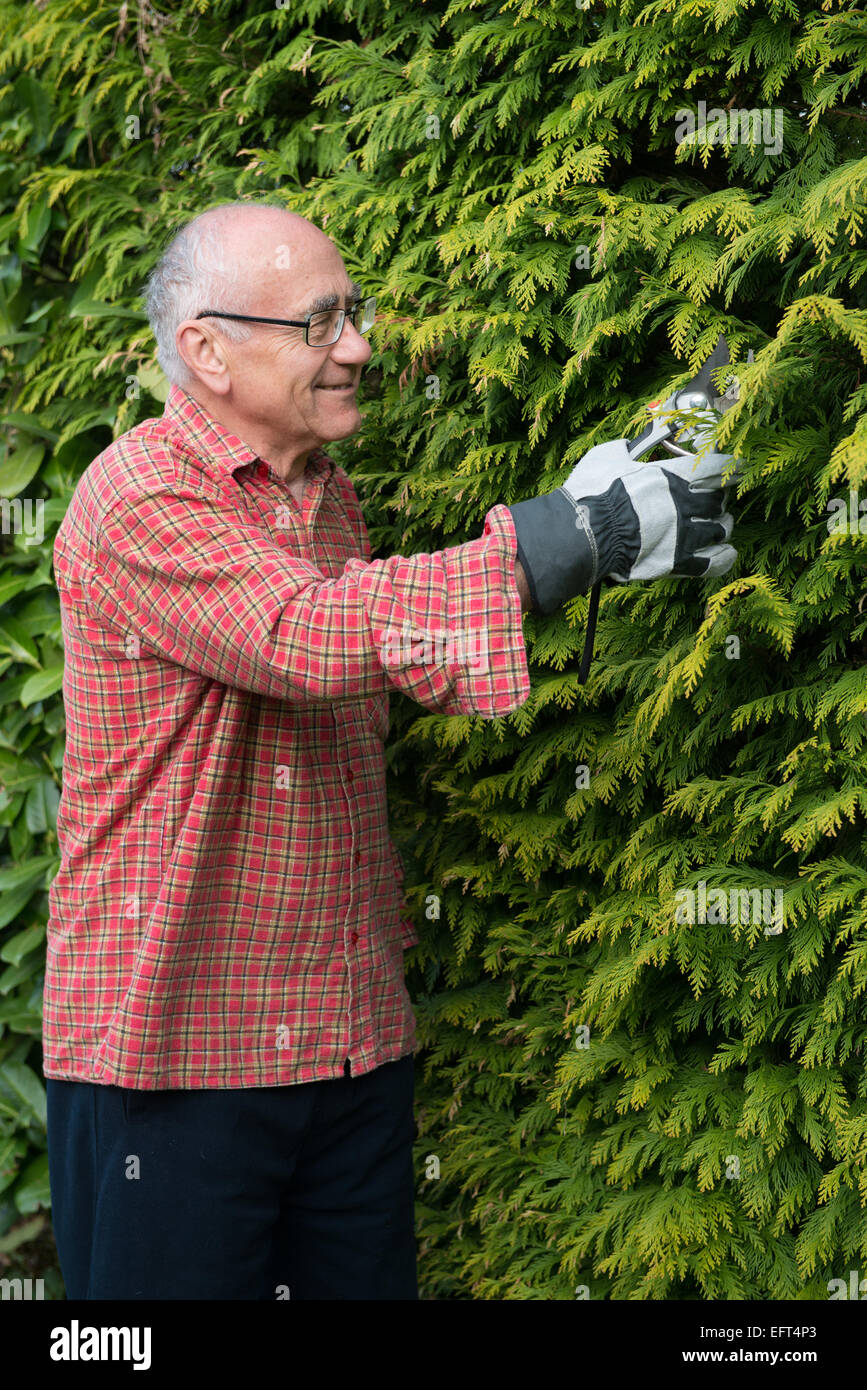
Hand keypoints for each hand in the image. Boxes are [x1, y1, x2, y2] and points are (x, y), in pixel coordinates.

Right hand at [508, 418, 738, 612]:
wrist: (581, 535)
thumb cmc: (590, 493)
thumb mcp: (609, 455)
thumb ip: (631, 446)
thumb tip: (640, 439)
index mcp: (671, 476)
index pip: (715, 467)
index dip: (731, 466)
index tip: (740, 467)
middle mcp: (683, 505)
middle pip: (718, 499)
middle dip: (718, 497)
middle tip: (714, 497)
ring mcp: (683, 536)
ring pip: (721, 528)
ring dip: (721, 524)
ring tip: (718, 524)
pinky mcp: (676, 563)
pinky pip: (713, 562)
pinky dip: (724, 556)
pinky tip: (726, 551)